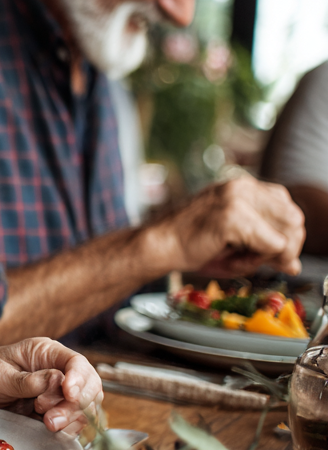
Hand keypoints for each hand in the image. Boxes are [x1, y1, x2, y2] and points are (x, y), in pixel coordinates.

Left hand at [0, 337, 102, 435]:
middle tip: (51, 418)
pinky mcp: (54, 412)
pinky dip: (70, 429)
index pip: (76, 363)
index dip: (79, 379)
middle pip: (88, 387)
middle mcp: (57, 371)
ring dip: (72, 419)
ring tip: (48, 424)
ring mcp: (57, 393)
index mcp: (45, 353)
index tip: (70, 394)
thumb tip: (56, 380)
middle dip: (75, 405)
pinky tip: (55, 432)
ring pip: (84, 407)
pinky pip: (73, 422)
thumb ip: (27, 380)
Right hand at [151, 175, 304, 276]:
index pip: (287, 207)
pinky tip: (232, 259)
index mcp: (241, 186)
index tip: (271, 255)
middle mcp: (242, 185)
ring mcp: (237, 198)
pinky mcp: (233, 216)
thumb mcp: (233, 238)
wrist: (156, 246)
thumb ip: (265, 244)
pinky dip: (257, 260)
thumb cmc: (188, 244)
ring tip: (240, 258)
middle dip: (283, 246)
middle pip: (293, 218)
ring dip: (269, 253)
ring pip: (287, 231)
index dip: (284, 235)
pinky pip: (272, 245)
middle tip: (256, 260)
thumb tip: (293, 264)